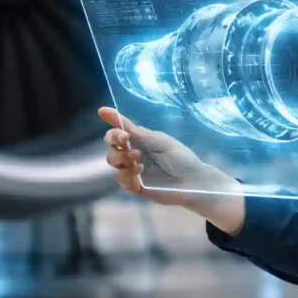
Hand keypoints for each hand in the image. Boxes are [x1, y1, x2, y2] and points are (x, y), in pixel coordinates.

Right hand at [99, 107, 239, 207]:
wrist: (193, 179)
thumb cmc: (179, 156)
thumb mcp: (156, 139)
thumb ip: (132, 129)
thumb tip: (103, 110)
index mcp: (138, 142)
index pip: (116, 135)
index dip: (113, 132)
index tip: (118, 130)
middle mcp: (133, 156)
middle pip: (111, 149)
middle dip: (115, 144)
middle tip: (127, 142)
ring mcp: (133, 172)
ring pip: (113, 163)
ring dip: (122, 158)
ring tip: (138, 158)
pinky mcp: (136, 186)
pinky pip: (122, 180)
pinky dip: (127, 174)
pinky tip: (140, 170)